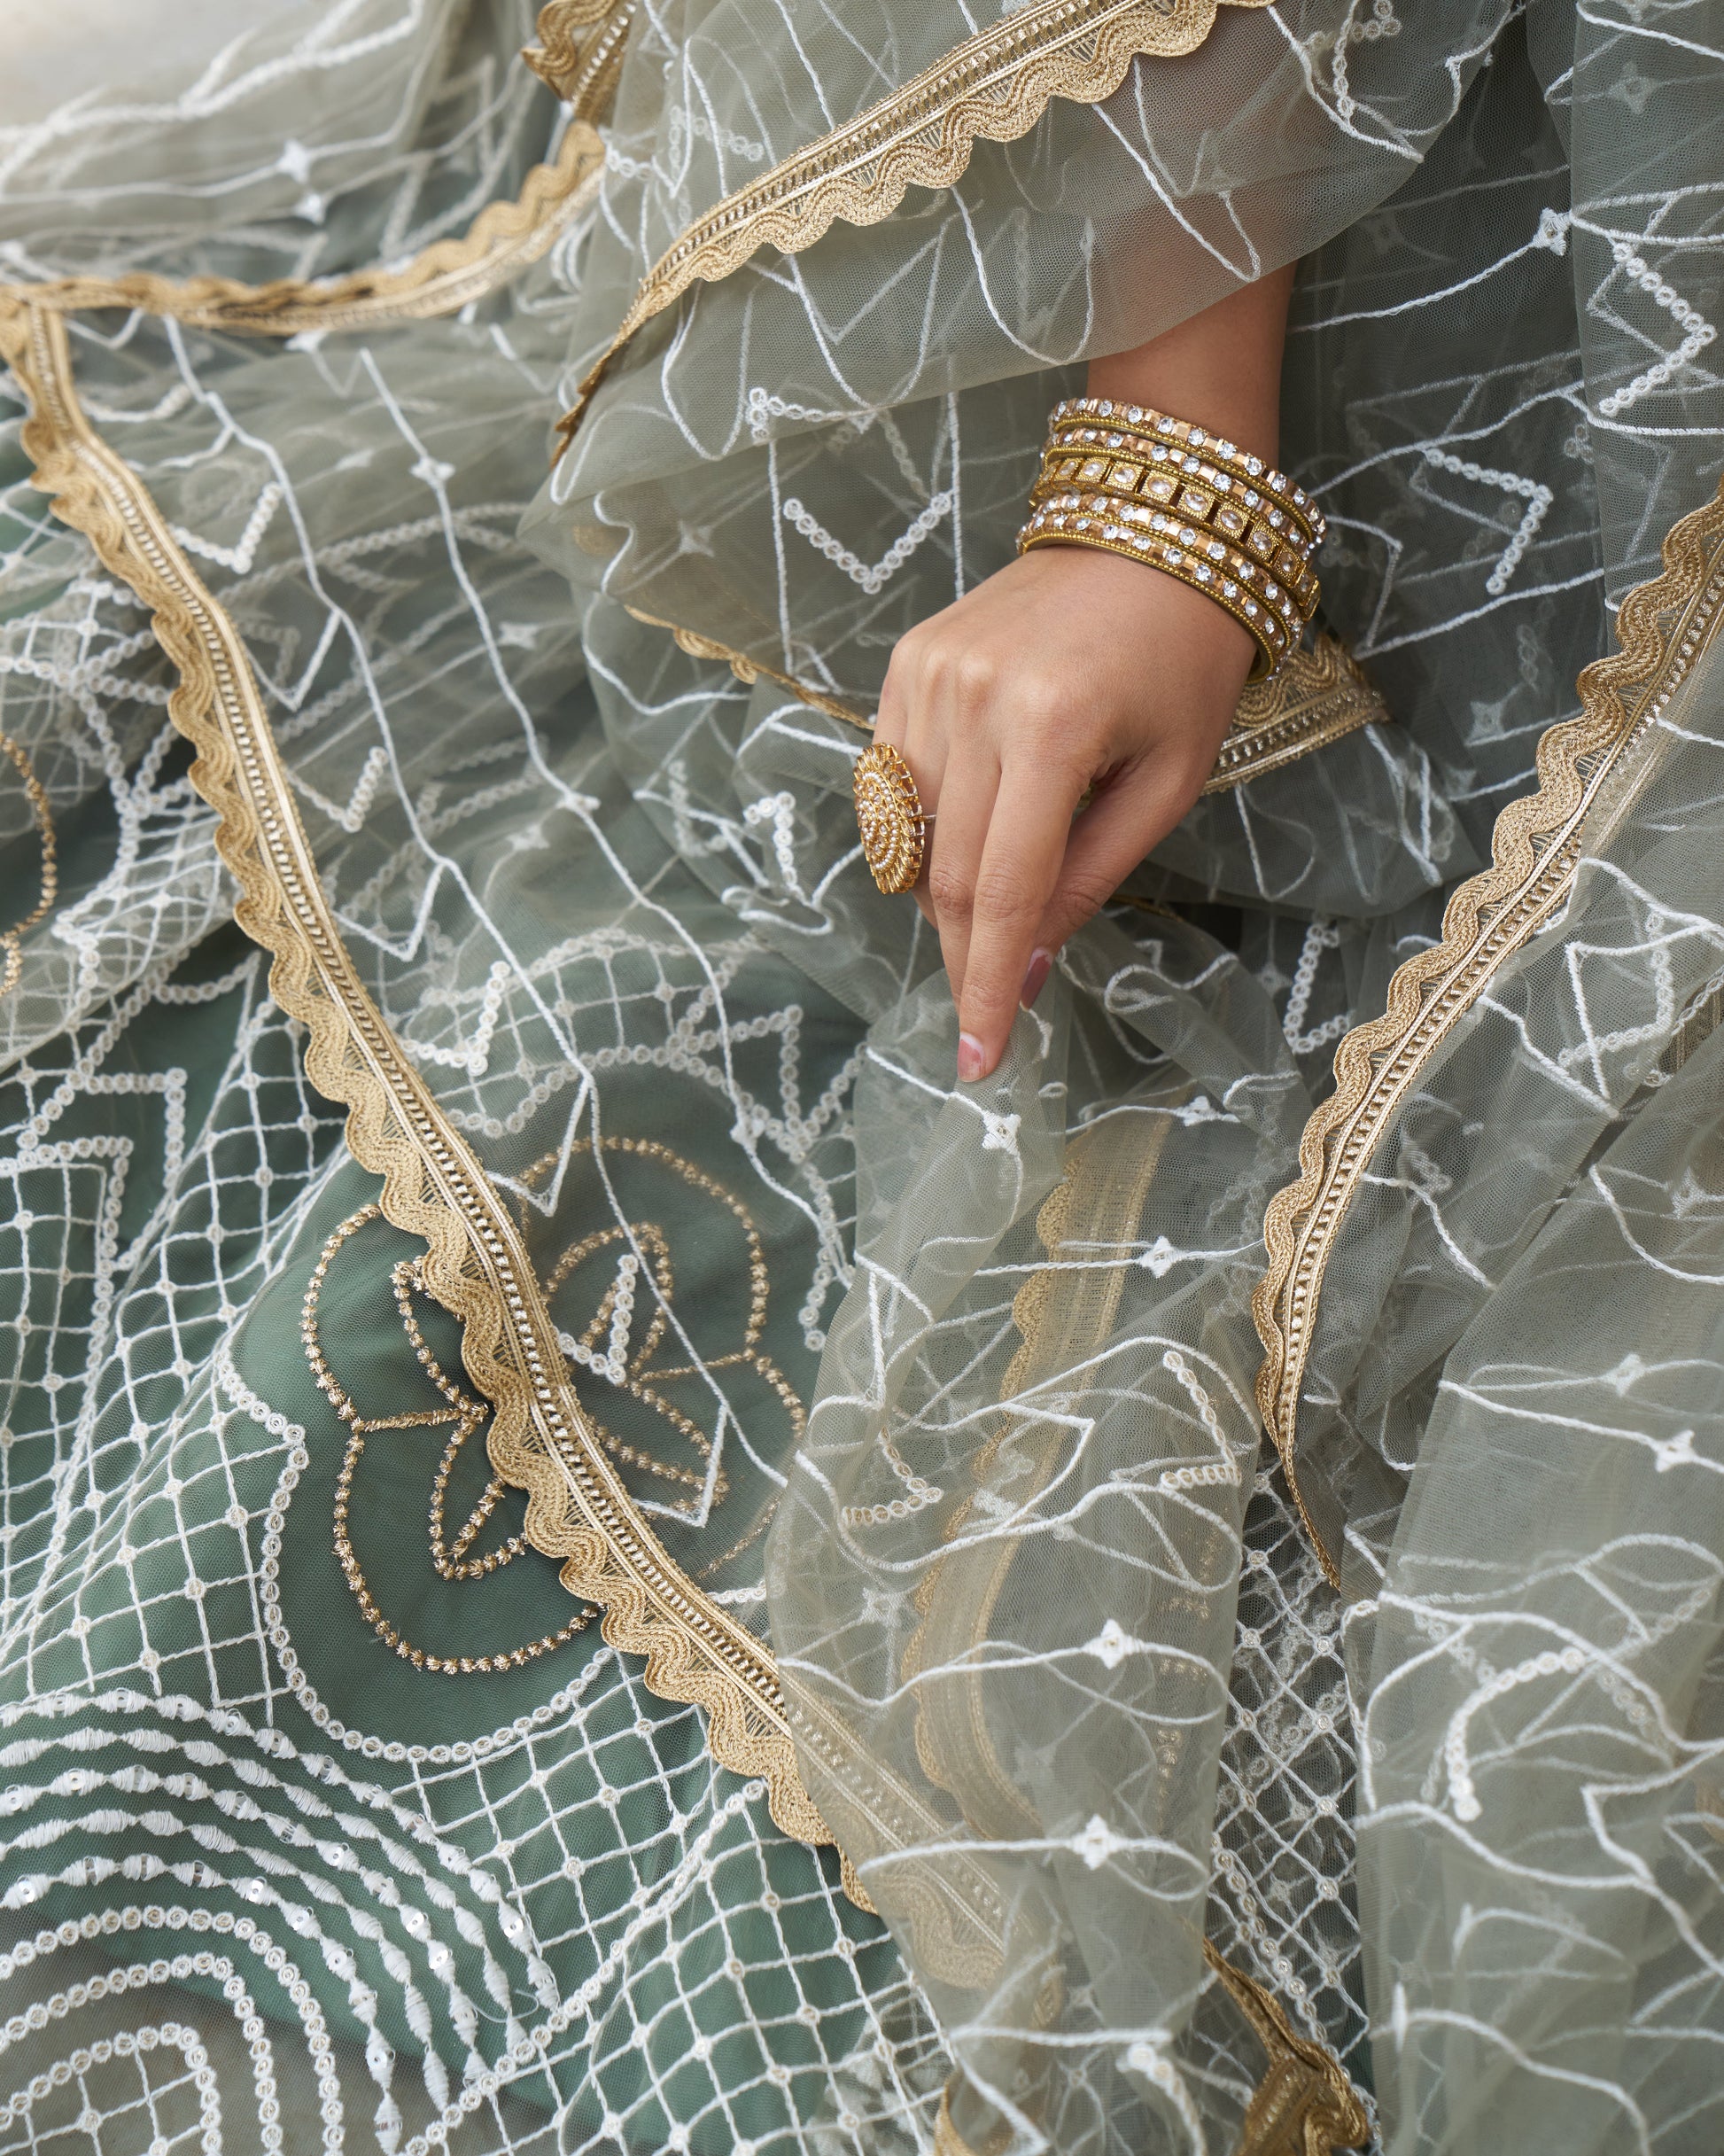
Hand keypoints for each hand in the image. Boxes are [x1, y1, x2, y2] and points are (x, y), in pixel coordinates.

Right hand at [876, 541, 1252, 1080]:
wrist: (1154, 528)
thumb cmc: (1185, 658)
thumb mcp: (1169, 781)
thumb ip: (1090, 877)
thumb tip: (1022, 968)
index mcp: (1055, 727)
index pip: (1003, 890)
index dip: (985, 986)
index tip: (980, 1058)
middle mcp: (974, 699)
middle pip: (946, 877)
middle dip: (966, 957)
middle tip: (985, 1011)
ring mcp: (928, 675)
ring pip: (908, 838)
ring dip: (945, 895)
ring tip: (998, 898)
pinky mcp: (907, 661)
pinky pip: (893, 782)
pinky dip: (923, 830)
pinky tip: (975, 824)